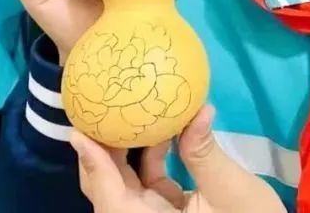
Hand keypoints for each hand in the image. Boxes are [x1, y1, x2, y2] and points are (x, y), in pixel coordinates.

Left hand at [73, 106, 286, 212]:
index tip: (78, 132)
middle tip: (99, 111)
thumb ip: (205, 154)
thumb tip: (198, 110)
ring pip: (126, 187)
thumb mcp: (231, 193)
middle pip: (109, 192)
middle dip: (101, 153)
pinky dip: (149, 158)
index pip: (111, 199)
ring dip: (124, 152)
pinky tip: (159, 129)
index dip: (93, 165)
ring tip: (125, 112)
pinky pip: (148, 186)